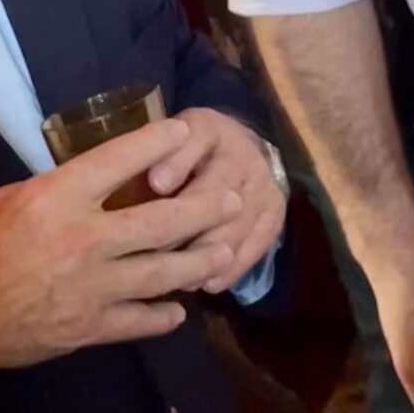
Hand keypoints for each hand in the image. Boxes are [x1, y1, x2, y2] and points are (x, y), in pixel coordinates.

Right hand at [0, 119, 246, 386]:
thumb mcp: (4, 201)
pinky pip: (141, 320)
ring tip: (224, 252)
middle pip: (160, 221)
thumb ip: (53, 191)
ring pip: (163, 272)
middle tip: (232, 199)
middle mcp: (83, 240)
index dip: (156, 144)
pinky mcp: (89, 328)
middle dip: (203, 209)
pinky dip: (164, 315)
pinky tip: (178, 309)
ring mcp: (92, 288)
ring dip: (199, 261)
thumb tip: (89, 181)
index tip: (184, 132)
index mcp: (56, 199)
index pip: (117, 161)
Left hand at [144, 107, 285, 283]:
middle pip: (219, 189)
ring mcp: (263, 186)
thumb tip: (139, 192)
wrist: (238, 152)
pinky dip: (232, 269)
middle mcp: (242, 154)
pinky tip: (208, 284)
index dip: (177, 162)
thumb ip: (145, 160)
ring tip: (178, 278)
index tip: (155, 184)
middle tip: (156, 249)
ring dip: (207, 254)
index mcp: (208, 128)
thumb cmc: (181, 153)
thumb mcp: (162, 145)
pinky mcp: (274, 215)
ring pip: (237, 224)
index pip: (197, 139)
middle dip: (187, 222)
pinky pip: (256, 245)